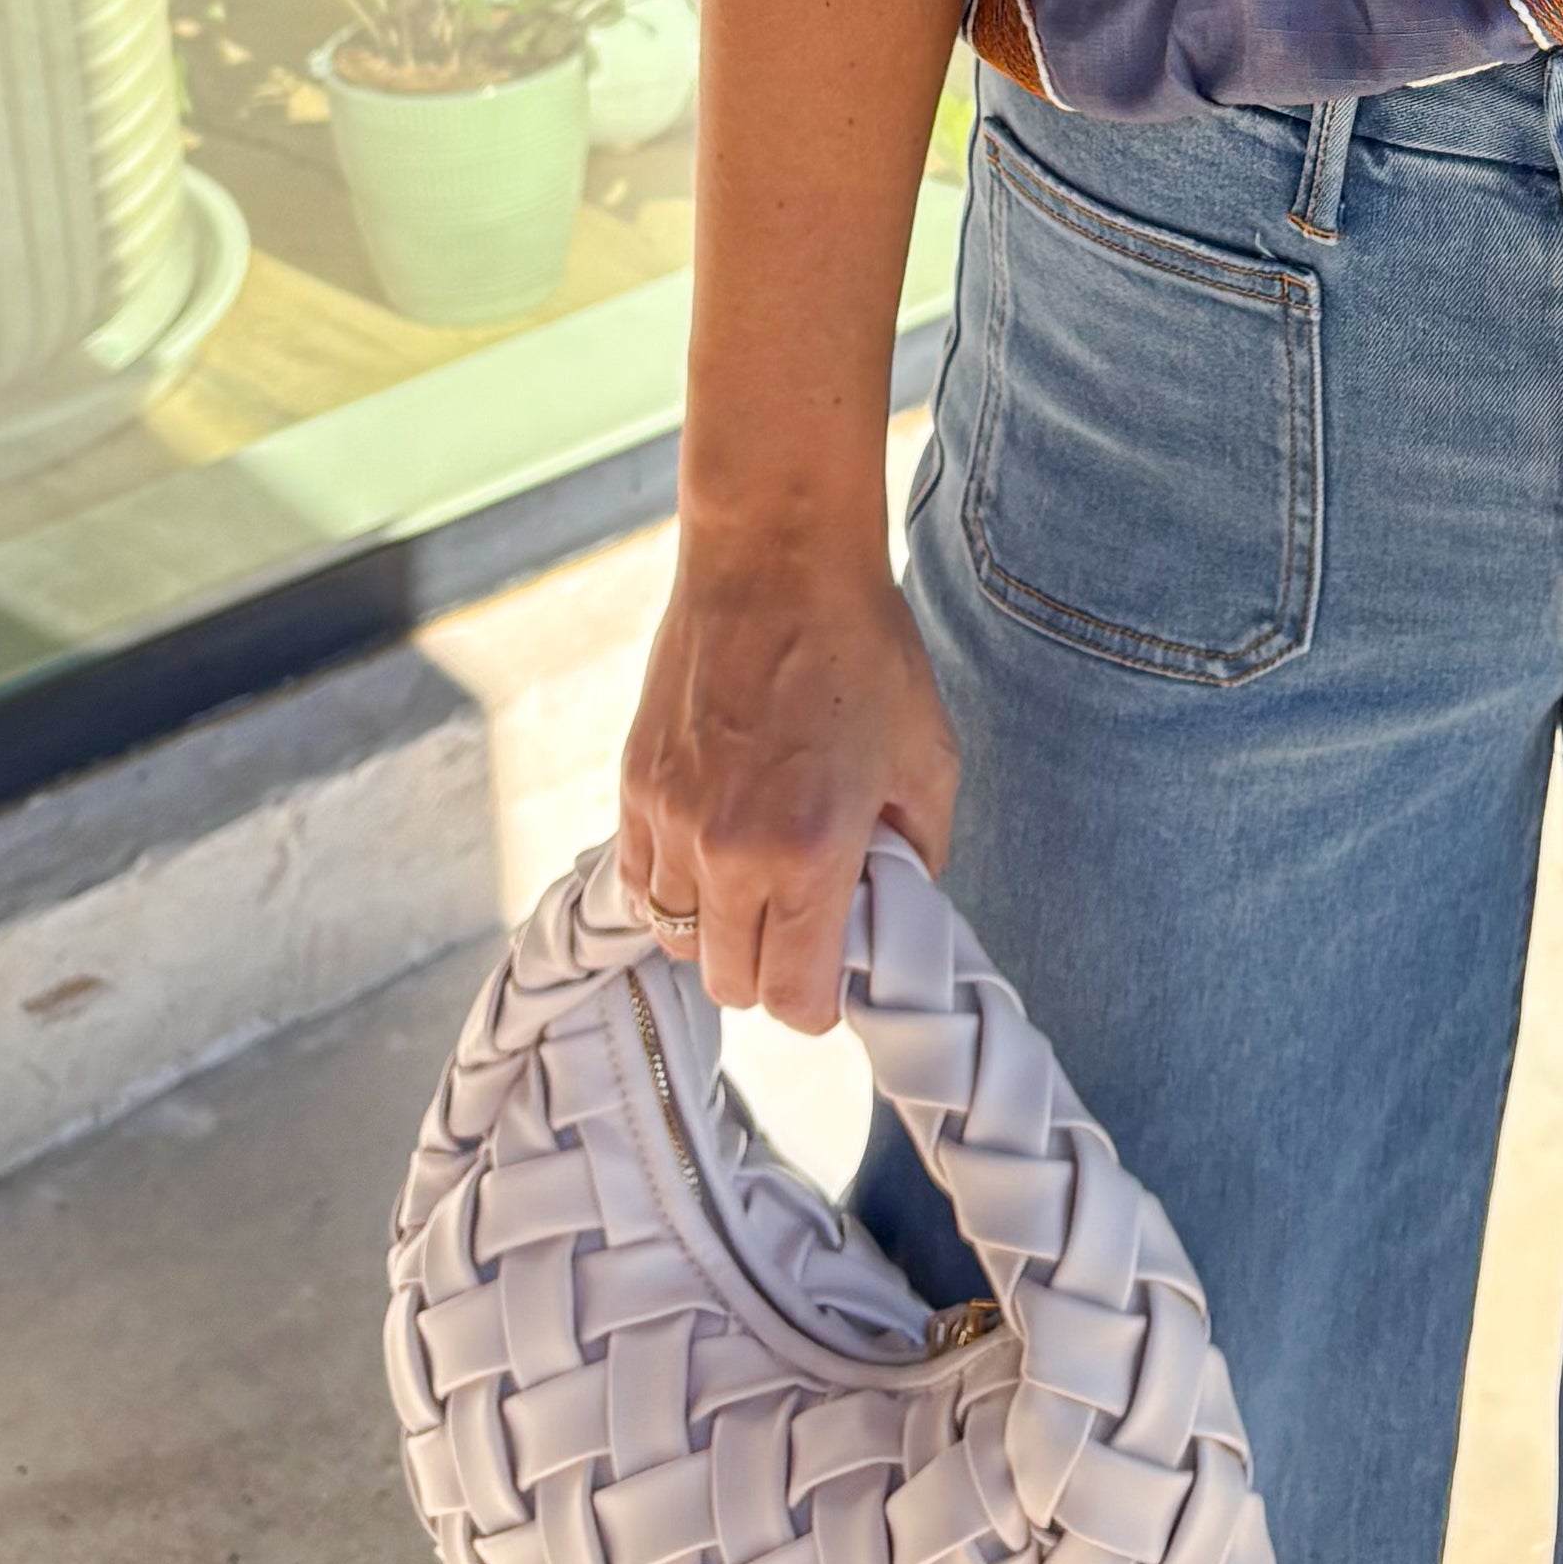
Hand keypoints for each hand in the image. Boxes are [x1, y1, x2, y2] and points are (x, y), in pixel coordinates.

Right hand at [618, 548, 959, 1026]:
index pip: (792, 999)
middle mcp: (726, 850)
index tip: (835, 977)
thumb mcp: (928, 756)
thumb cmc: (863, 650)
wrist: (776, 560)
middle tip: (803, 926)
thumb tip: (895, 901)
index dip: (819, 1003)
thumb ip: (919, 850)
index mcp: (808, 853)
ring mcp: (669, 818)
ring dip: (716, 929)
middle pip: (729, 982)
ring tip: (756, 882)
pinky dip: (672, 884)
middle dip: (770, 972)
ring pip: (674, 936)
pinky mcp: (635, 784)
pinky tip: (712, 848)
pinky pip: (639, 878)